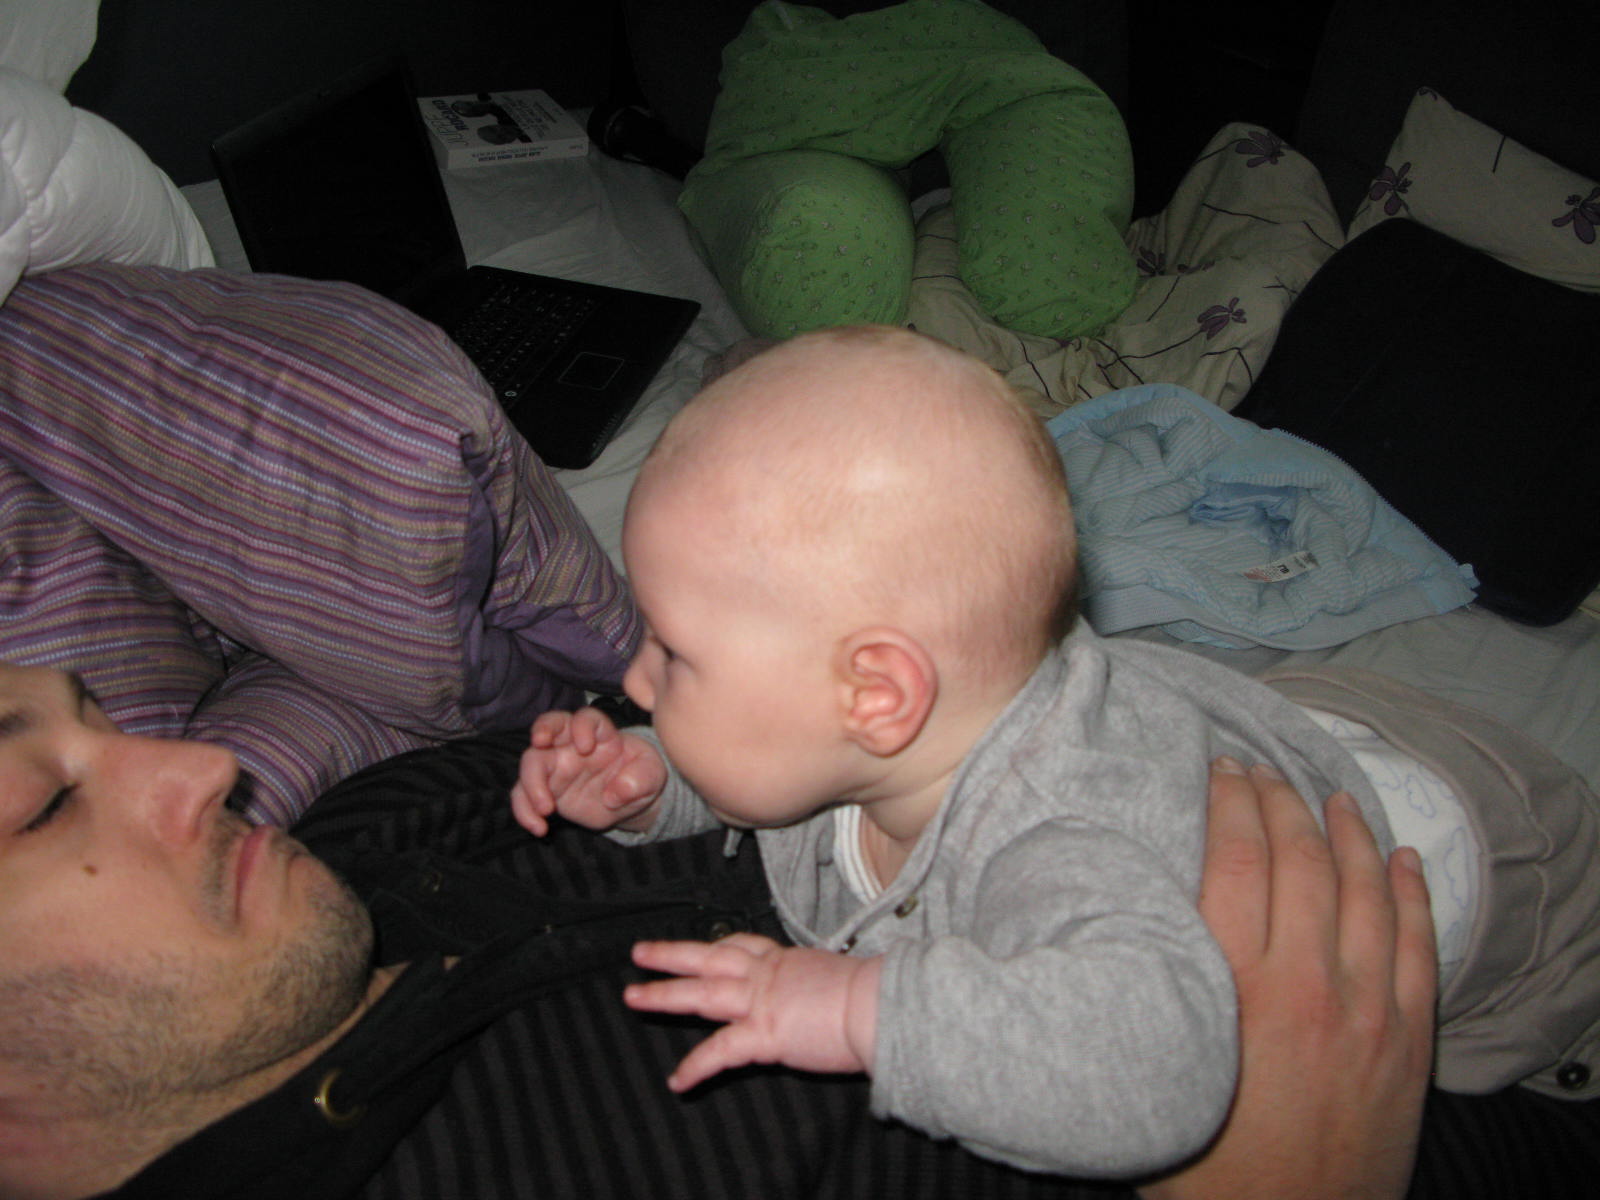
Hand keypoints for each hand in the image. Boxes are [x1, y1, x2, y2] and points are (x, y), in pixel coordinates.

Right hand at [510, 707, 666, 835]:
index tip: (585, 747)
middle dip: (541, 731)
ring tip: (545, 810)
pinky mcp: (544, 790)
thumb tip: (616, 794)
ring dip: (530, 784)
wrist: (630, 801)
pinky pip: (523, 796)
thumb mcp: (652, 774)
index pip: (586, 718)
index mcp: (600, 733)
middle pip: (548, 726)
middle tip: (540, 745)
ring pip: (530, 763)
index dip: (582, 727)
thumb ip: (640, 779)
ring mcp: (555, 766)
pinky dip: (524, 811)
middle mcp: (571, 743)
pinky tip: (539, 828)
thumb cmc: (640, 775)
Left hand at [623, 934, 881, 1091]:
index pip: (746, 947)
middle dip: (672, 954)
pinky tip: (677, 1081)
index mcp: (790, 960)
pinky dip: (696, 1067)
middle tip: (641, 952)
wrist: (883, 1005)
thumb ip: (823, 987)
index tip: (702, 943)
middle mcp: (769, 974)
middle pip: (710, 957)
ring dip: (663, 994)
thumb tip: (832, 997)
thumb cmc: (878, 995)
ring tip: (633, 996)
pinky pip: (720, 1051)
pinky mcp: (763, 1033)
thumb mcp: (843, 978)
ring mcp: (762, 1000)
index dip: (720, 946)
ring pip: (701, 992)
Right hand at [1140, 761, 1436, 1199]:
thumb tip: (1137, 905)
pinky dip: (1411, 893)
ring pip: (1364, 889)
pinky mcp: (1405, 1040)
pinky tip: (1401, 859)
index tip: (1220, 772)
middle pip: (1299, 858)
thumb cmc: (1200, 1158)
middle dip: (1279, 801)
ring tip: (1330, 797)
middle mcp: (1304, 981)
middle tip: (1261, 772)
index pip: (1237, 856)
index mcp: (1233, 983)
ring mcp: (1366, 1007)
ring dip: (1347, 832)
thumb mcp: (1153, 1056)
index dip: (1230, 801)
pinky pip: (1417, 945)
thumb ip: (1153, 977)